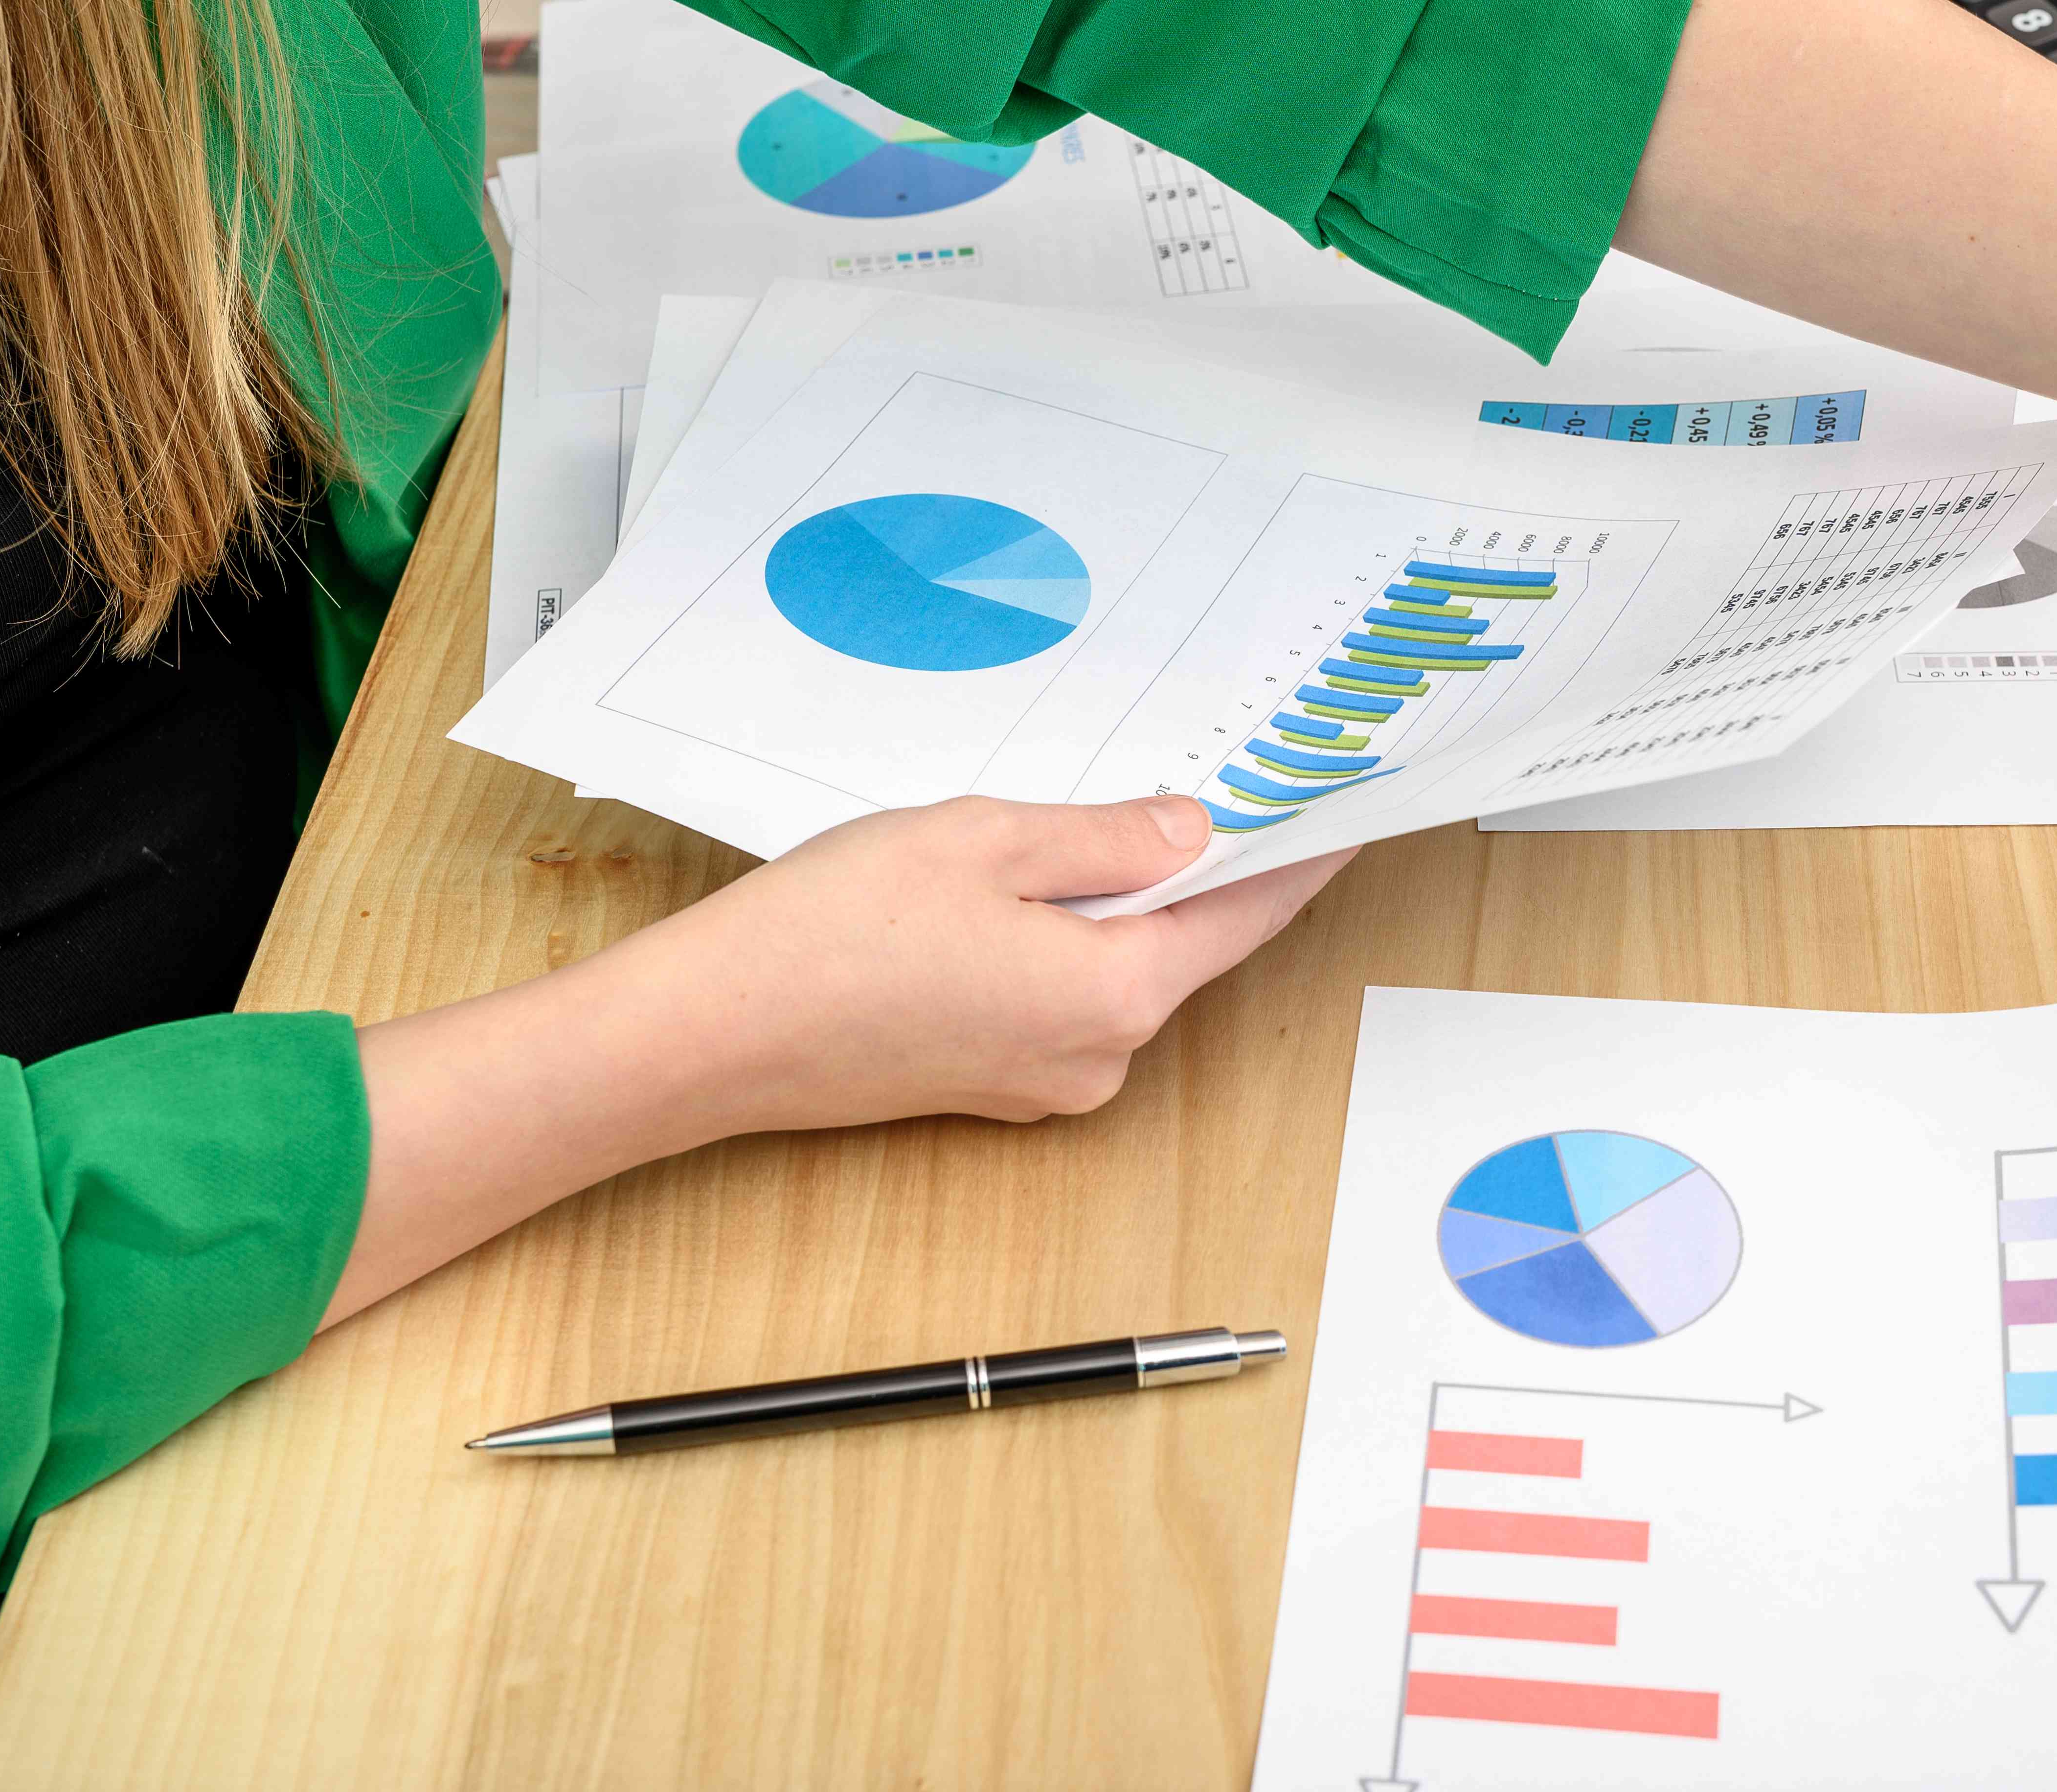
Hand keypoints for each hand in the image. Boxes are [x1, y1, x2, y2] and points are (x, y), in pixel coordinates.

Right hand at [621, 794, 1355, 1131]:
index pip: (1242, 918)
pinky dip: (1056, 942)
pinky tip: (1004, 891)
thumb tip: (1193, 832)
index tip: (1343, 818)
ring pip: (1110, 970)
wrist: (713, 1032)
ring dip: (1106, 902)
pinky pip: (1054, 997)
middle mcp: (1093, 1058)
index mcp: (1112, 996)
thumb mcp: (988, 841)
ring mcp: (1038, 1083)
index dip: (1295, 860)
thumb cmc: (835, 931)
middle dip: (1189, 869)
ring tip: (1068, 824)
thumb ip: (1107, 839)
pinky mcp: (986, 1086)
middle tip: (1211, 781)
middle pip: (1177, 946)